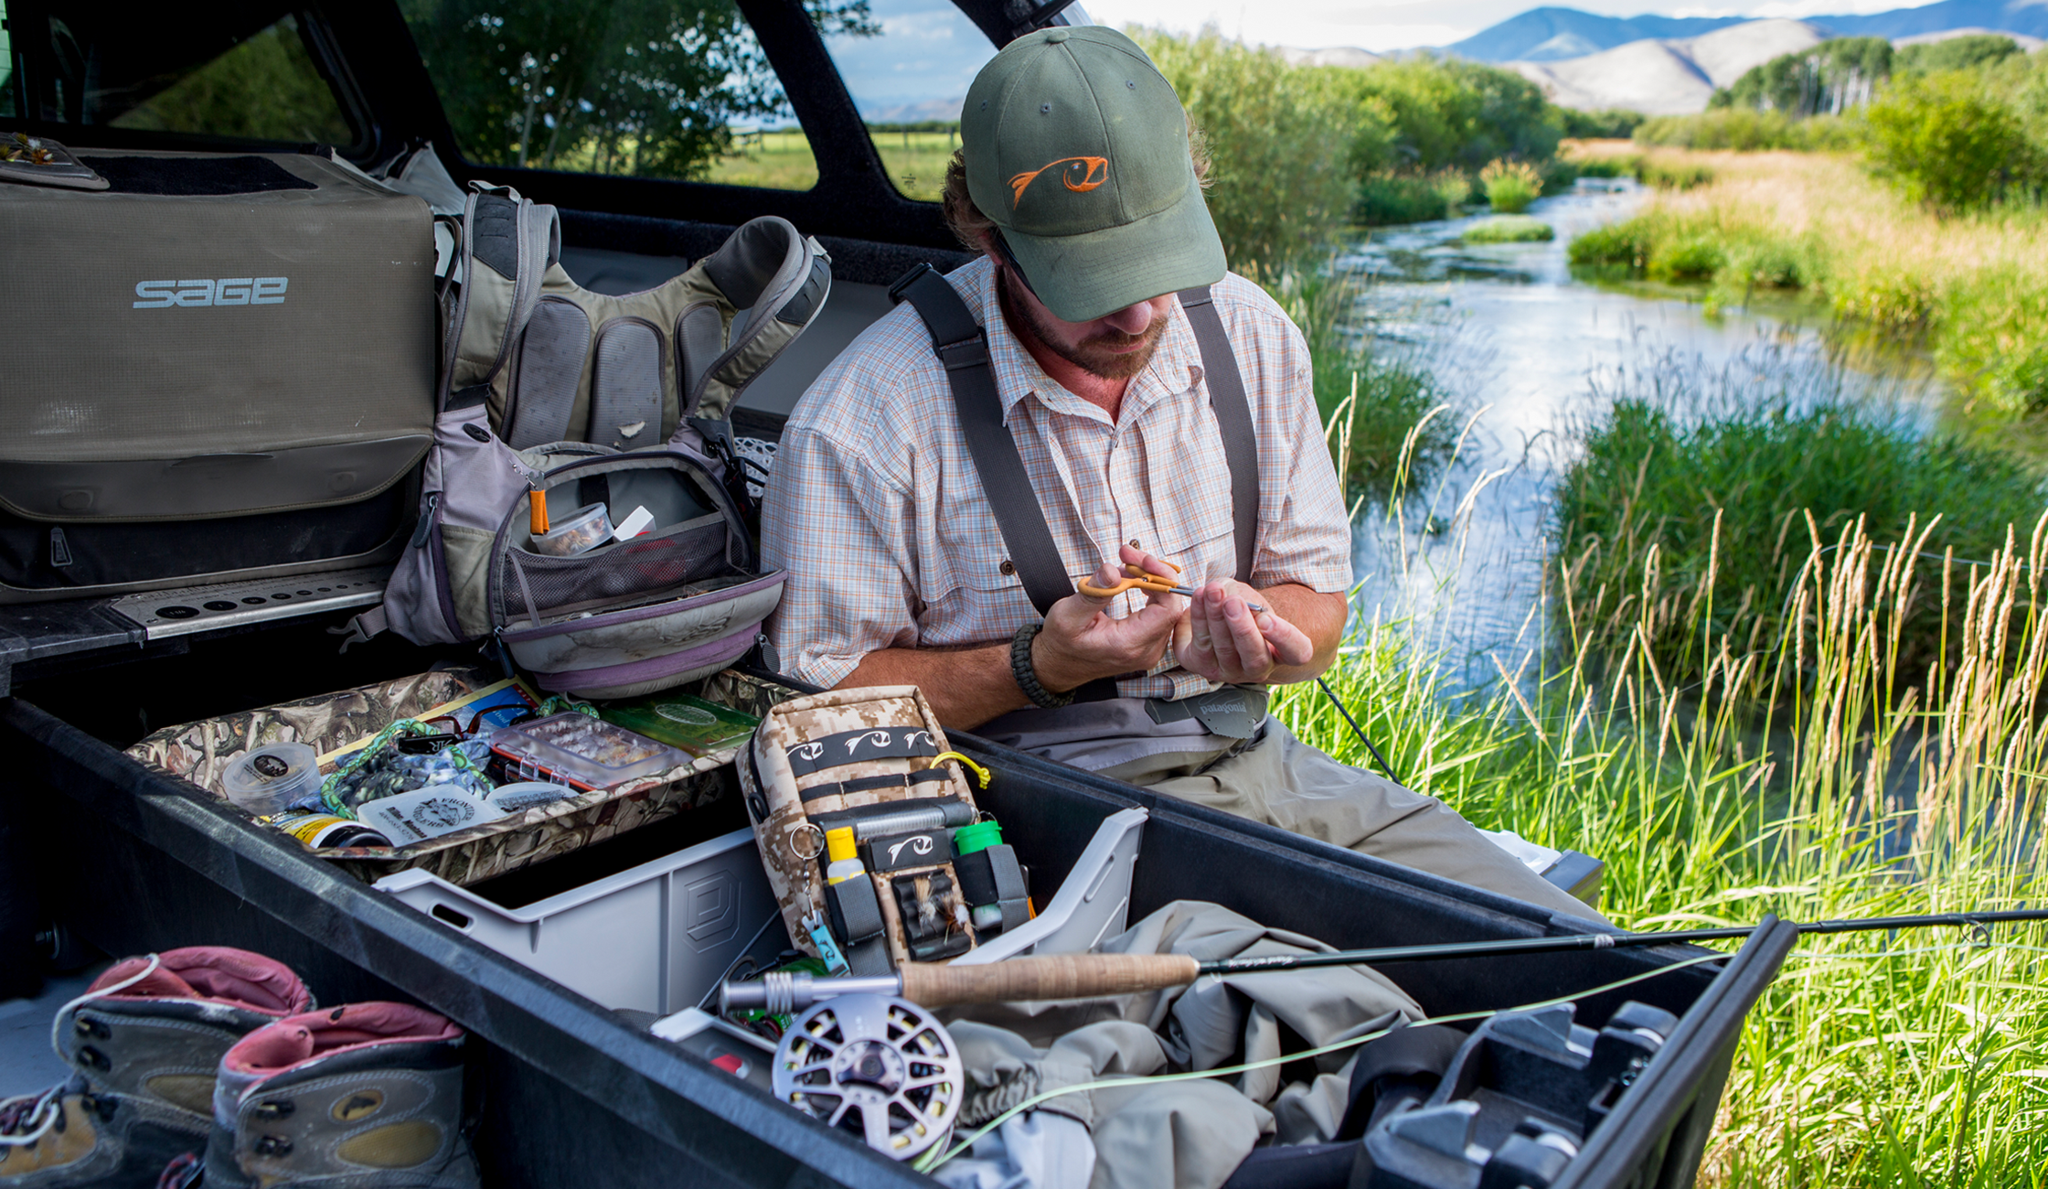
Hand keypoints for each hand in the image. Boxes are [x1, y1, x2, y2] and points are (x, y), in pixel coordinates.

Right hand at [1031, 545, 1183, 692]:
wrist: (1058, 663)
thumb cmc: (1061, 641)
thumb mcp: (1067, 615)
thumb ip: (1093, 593)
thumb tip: (1111, 572)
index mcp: (1129, 645)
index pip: (1168, 610)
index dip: (1162, 578)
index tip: (1142, 559)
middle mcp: (1146, 650)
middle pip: (1170, 604)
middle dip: (1152, 572)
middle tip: (1127, 554)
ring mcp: (1150, 648)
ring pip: (1166, 605)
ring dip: (1149, 578)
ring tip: (1125, 564)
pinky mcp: (1148, 642)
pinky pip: (1159, 611)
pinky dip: (1148, 589)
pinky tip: (1131, 578)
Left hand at [1175, 579, 1314, 683]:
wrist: (1215, 619)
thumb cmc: (1242, 608)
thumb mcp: (1249, 596)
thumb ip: (1245, 597)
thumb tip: (1234, 599)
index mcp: (1283, 652)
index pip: (1297, 652)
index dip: (1284, 637)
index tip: (1267, 618)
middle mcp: (1259, 667)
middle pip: (1256, 657)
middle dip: (1242, 628)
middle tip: (1232, 602)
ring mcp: (1230, 671)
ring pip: (1225, 649)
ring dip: (1216, 617)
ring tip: (1212, 592)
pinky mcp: (1203, 666)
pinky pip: (1201, 643)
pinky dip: (1199, 616)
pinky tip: (1199, 596)